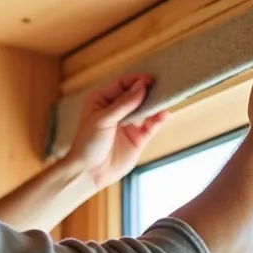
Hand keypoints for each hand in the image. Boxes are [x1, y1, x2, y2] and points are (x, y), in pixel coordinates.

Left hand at [68, 74, 169, 188]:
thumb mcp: (103, 119)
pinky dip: (157, 121)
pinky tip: (164, 115)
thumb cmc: (88, 143)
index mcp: (102, 100)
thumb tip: (141, 86)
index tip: (150, 80)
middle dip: (148, 91)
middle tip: (162, 86)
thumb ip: (123, 103)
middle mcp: (115, 110)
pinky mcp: (137, 139)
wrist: (89, 172)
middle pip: (135, 95)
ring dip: (154, 105)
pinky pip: (150, 127)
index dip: (136, 80)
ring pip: (145, 110)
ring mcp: (127, 124)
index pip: (122, 84)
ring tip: (164, 100)